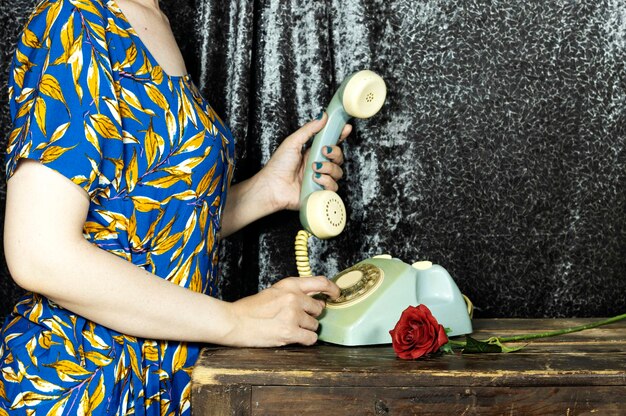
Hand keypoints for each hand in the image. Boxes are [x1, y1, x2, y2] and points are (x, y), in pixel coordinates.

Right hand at [226, 276, 340, 346]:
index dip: (333, 289)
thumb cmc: (250, 309)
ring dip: (305, 329)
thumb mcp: (274, 291)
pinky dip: (305, 341)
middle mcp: (294, 298)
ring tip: (288, 328)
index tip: (337, 295)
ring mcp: (293, 315)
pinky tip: (293, 338)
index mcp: (289, 285)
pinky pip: (311, 339)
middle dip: (311, 315)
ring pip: (314, 325)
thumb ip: (294, 292)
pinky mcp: (290, 333)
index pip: (321, 282)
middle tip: (297, 319)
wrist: (234, 322)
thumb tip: (313, 298)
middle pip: (319, 309)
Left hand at [259, 112, 351, 210]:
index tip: (346, 128)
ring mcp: (320, 179)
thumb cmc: (278, 165)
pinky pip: (333, 187)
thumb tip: (322, 116)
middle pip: (338, 158)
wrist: (272, 187)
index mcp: (312, 153)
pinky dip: (326, 181)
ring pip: (338, 172)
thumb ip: (309, 129)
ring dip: (328, 168)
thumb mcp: (293, 142)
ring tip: (314, 168)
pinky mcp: (320, 192)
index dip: (340, 136)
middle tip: (324, 151)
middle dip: (335, 153)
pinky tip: (315, 179)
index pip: (332, 143)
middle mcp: (318, 166)